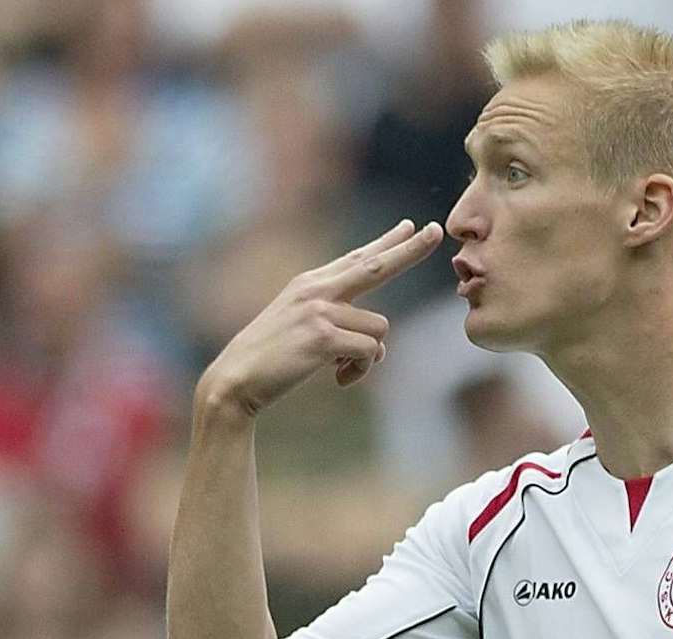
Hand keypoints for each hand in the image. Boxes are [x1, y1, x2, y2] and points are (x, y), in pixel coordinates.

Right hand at [200, 219, 442, 415]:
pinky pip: (370, 353)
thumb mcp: (300, 325)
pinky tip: (338, 378)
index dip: (387, 242)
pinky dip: (360, 371)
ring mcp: (320, 310)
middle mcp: (317, 289)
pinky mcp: (324, 337)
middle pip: (376, 266)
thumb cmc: (271, 358)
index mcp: (311, 283)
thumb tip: (378, 341)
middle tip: (435, 232)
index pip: (358, 258)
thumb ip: (335, 319)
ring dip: (368, 357)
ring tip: (340, 369)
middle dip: (409, 250)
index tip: (411, 226)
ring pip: (379, 330)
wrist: (237, 377)